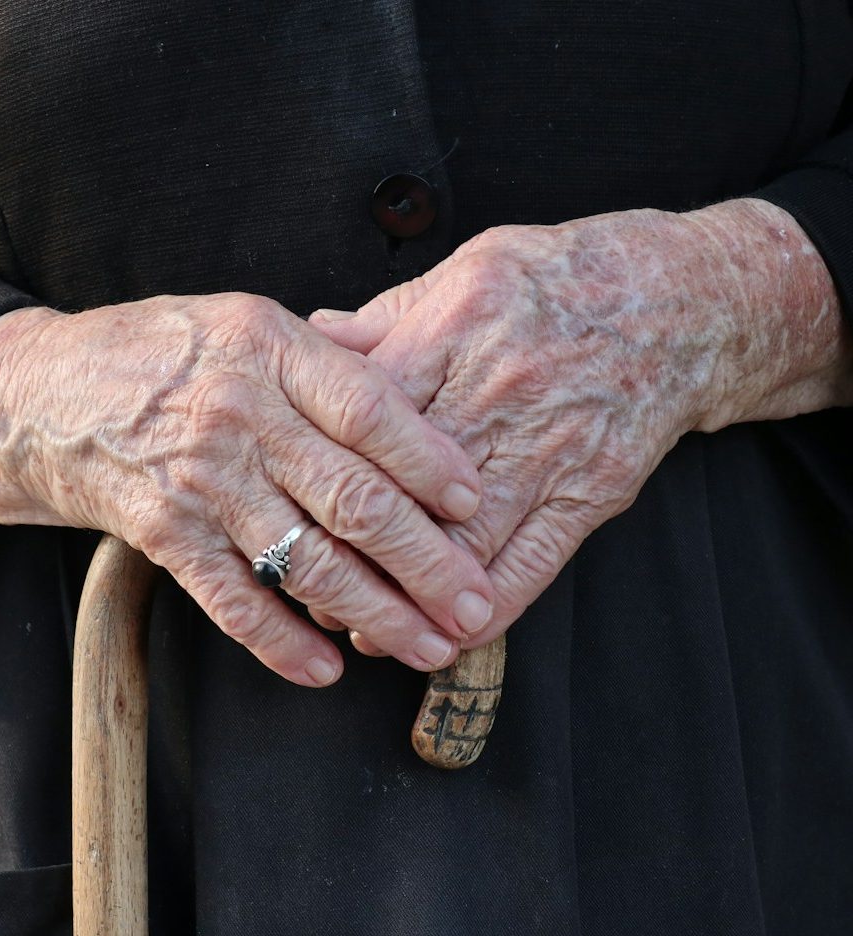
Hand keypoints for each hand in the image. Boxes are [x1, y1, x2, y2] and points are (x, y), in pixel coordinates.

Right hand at [0, 293, 497, 684]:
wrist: (32, 392)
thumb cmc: (151, 354)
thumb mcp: (238, 322)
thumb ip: (319, 354)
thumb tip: (409, 385)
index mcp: (270, 347)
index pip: (374, 410)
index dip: (433, 464)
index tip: (477, 508)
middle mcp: (241, 411)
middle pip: (356, 499)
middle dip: (427, 563)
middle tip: (475, 608)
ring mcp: (200, 476)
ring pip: (307, 559)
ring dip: (375, 614)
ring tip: (425, 648)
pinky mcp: (162, 531)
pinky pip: (233, 598)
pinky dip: (280, 641)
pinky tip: (325, 669)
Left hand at [312, 198, 852, 648]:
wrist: (678, 302)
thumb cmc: (557, 279)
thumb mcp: (463, 271)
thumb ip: (386, 317)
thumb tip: (314, 332)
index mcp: (450, 332)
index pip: (362, 422)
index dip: (320, 476)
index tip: (285, 514)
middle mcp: (493, 396)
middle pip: (403, 493)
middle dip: (350, 554)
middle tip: (308, 591)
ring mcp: (545, 449)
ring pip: (461, 543)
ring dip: (409, 599)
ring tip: (369, 632)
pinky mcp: (589, 491)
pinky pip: (531, 564)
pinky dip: (487, 609)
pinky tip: (448, 637)